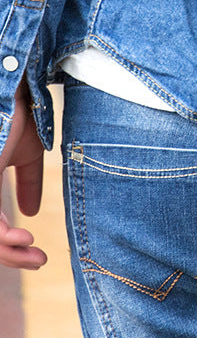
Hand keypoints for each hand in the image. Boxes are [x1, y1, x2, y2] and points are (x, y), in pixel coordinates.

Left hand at [0, 84, 45, 269]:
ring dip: (9, 252)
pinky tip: (23, 240)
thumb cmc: (21, 115)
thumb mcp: (29, 156)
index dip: (11, 247)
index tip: (37, 253)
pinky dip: (3, 236)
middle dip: (11, 256)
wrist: (18, 90)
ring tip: (35, 256)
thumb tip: (31, 213)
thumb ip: (29, 183)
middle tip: (39, 260)